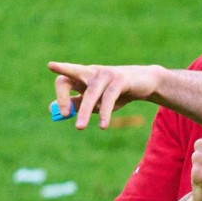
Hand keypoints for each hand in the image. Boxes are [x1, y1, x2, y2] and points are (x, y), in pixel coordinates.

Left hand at [49, 62, 163, 129]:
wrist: (146, 82)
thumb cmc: (118, 92)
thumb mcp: (96, 99)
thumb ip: (77, 102)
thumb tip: (55, 109)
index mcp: (82, 76)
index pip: (63, 82)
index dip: (60, 97)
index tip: (63, 114)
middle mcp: (89, 73)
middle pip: (67, 80)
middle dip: (63, 97)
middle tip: (64, 114)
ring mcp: (104, 74)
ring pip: (90, 94)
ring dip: (84, 111)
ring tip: (79, 128)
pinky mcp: (119, 79)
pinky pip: (108, 98)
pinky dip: (105, 112)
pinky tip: (103, 125)